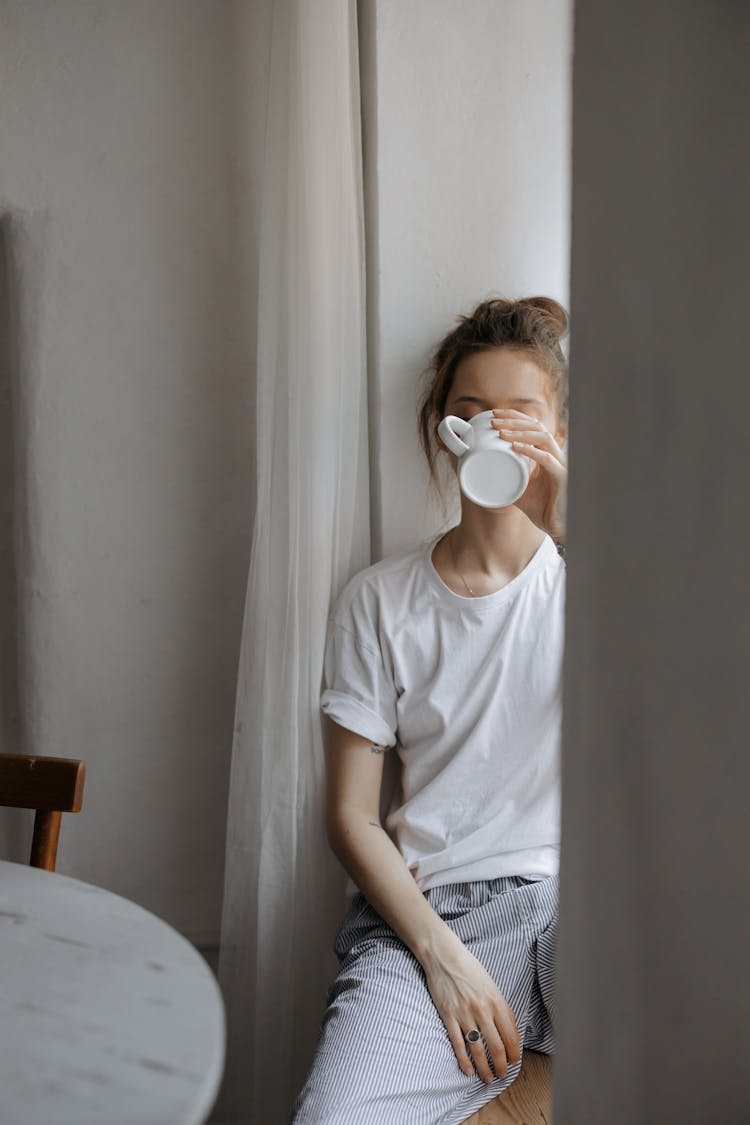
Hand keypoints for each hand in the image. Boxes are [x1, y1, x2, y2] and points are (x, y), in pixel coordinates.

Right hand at [423, 940, 521, 1084]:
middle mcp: (482, 1010)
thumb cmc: (469, 969)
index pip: (511, 1036)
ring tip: (487, 1079)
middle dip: (501, 1066)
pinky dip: (464, 1061)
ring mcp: (465, 1015)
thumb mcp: (491, 985)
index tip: (514, 1062)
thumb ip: (502, 1007)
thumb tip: (512, 1027)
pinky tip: (468, 1071)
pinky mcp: (449, 1016)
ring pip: (478, 1050)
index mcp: (496, 1002)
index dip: (514, 1053)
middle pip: (496, 1047)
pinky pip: (458, 1044)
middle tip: (502, 1076)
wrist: (445, 956)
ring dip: (484, 1068)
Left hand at [491, 408, 566, 539]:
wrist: (557, 528)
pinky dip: (530, 450)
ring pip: (543, 437)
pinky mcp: (561, 477)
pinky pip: (546, 458)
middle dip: (514, 420)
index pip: (532, 427)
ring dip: (520, 432)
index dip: (515, 418)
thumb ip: (508, 480)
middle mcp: (554, 455)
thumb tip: (484, 475)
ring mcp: (559, 464)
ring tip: (501, 432)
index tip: (495, 414)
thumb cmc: (543, 510)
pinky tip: (515, 446)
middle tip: (494, 419)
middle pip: (537, 426)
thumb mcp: (520, 491)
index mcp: (546, 455)